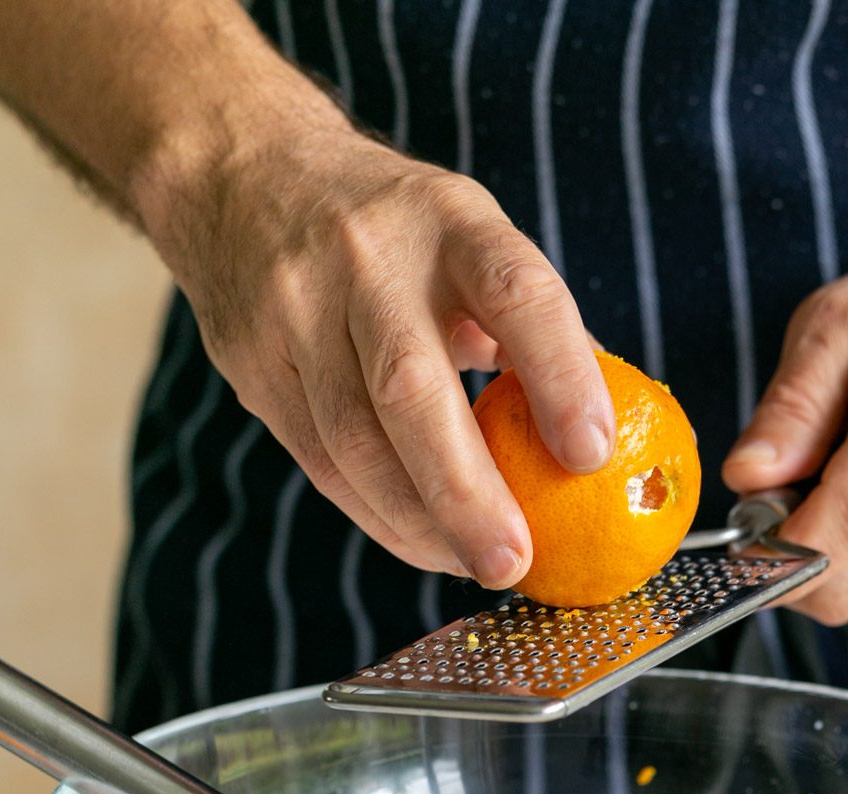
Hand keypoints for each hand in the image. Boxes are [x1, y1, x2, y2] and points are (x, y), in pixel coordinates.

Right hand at [142, 100, 613, 588]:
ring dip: (420, 522)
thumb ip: (529, 323)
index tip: (592, 455)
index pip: (515, 293)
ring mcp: (297, 310)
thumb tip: (606, 435)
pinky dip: (377, 516)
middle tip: (513, 561)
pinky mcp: (255, 365)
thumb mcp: (468, 234)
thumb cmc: (393, 230)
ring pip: (355, 442)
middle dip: (467, 491)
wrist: (241, 175)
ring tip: (472, 565)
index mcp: (450, 220)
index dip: (560, 376)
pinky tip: (422, 544)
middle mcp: (368, 259)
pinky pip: (320, 462)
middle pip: (412, 389)